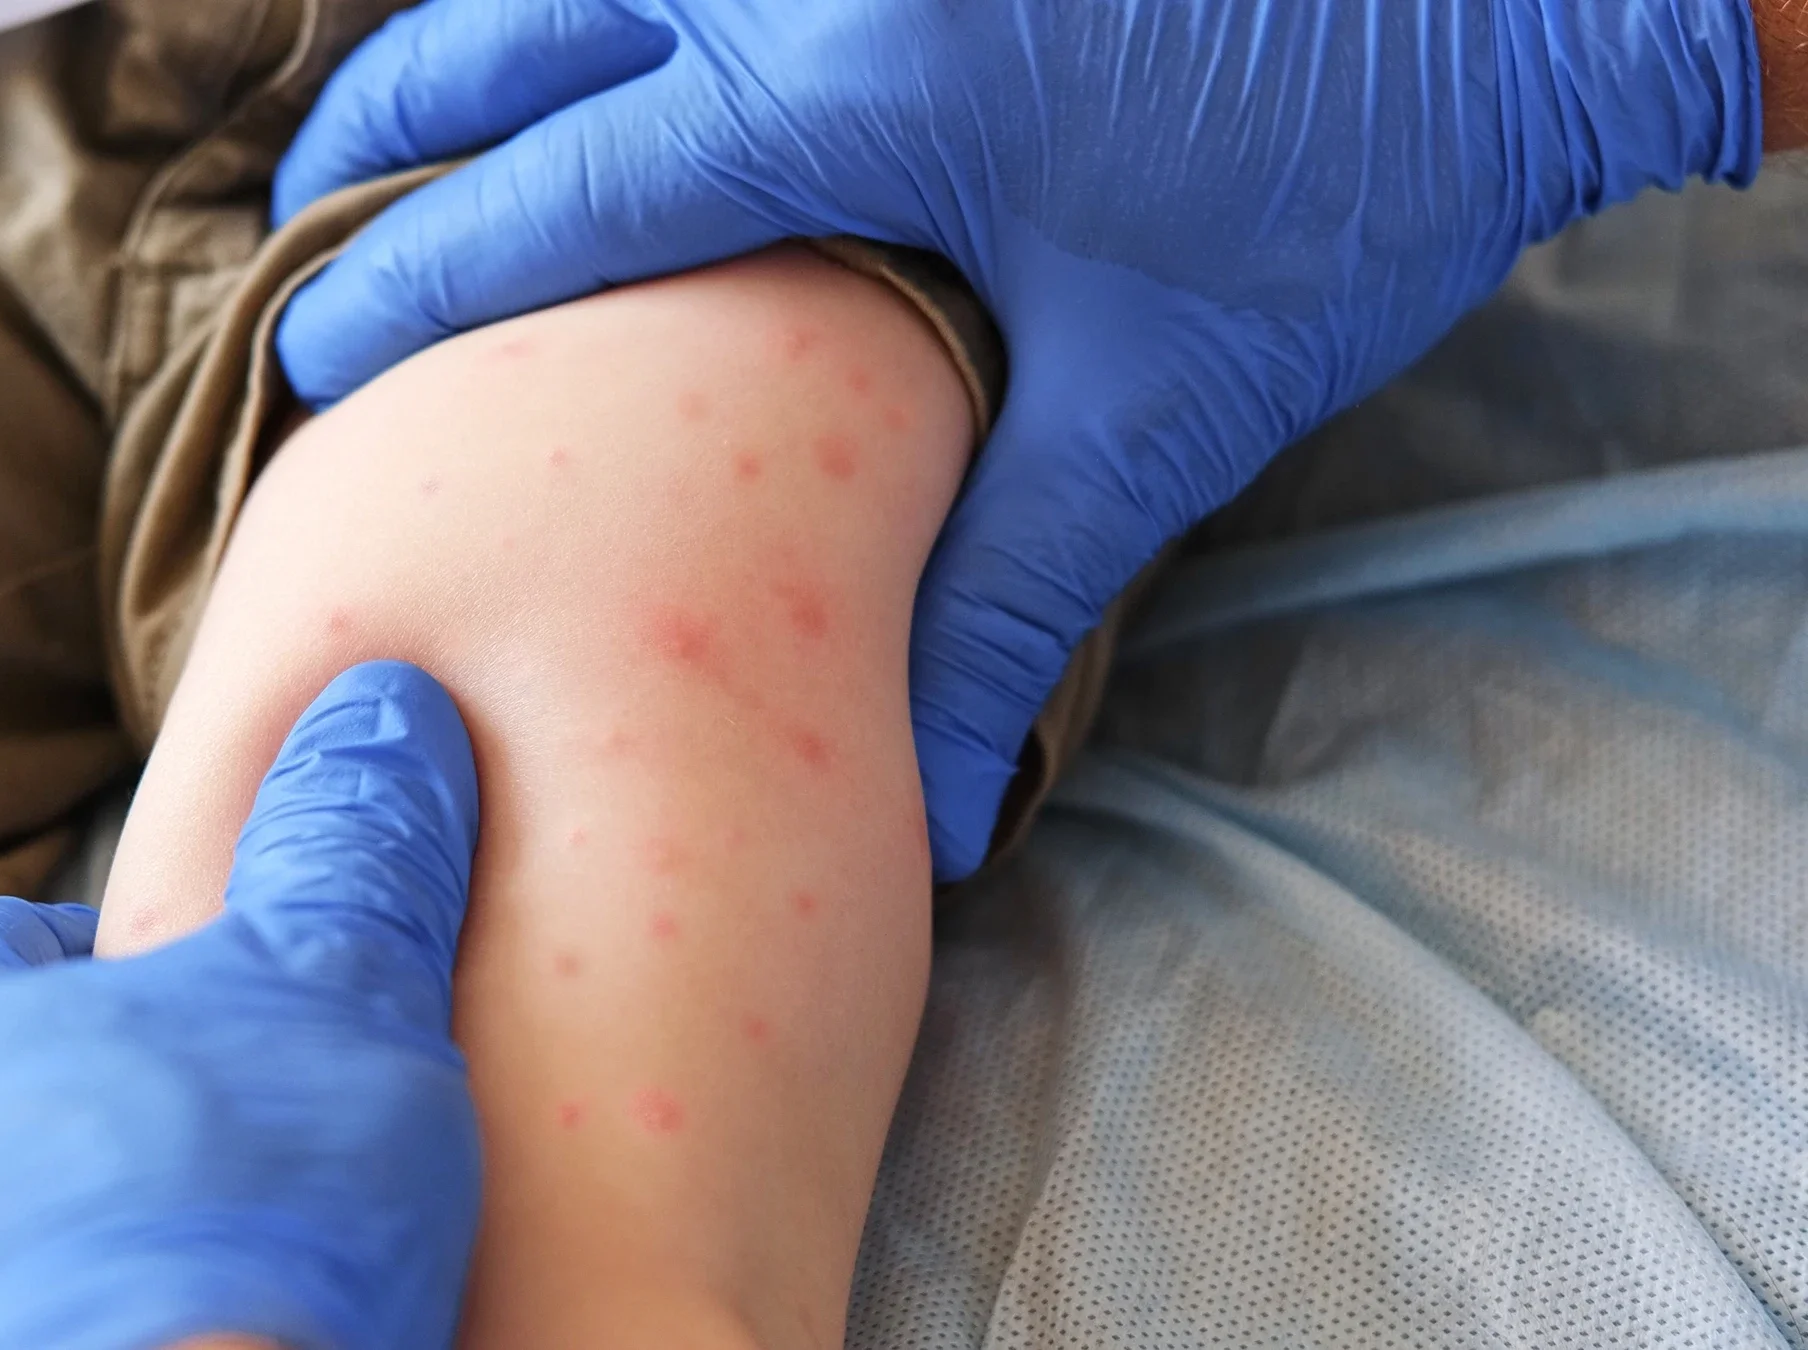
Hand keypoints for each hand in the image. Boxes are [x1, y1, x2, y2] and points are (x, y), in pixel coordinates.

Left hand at [0, 661, 484, 1349]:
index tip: (258, 1057)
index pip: (27, 958)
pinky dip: (42, 1349)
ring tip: (203, 1302)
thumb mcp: (336, 995)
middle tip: (248, 1181)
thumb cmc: (222, 1229)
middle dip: (109, 1136)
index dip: (168, 999)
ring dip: (64, 1268)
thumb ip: (356, 846)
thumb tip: (390, 713)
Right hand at [269, 0, 1759, 877]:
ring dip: (472, 26)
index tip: (310, 351)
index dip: (404, 281)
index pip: (544, 196)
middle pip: (502, 19)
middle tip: (312, 225)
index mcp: (841, 97)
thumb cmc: (1332, 201)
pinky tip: (589, 44)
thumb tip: (922, 816)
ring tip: (403, 122)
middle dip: (379, 122)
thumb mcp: (1149, 412)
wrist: (1508, 3)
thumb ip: (995, 600)